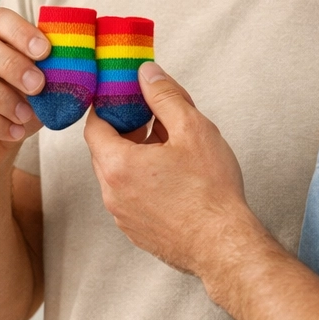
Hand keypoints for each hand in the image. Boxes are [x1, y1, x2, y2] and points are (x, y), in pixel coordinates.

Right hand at [0, 8, 49, 181]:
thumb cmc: (13, 104)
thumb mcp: (35, 83)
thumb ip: (46, 67)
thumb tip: (66, 59)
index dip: (20, 31)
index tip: (45, 51)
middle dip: (12, 64)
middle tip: (38, 85)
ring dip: (2, 97)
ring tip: (25, 115)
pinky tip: (13, 132)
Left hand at [85, 62, 259, 276]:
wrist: (224, 245)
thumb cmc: (210, 191)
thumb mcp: (192, 128)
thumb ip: (165, 96)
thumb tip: (146, 74)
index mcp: (118, 165)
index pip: (94, 125)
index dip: (107, 106)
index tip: (124, 94)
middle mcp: (112, 193)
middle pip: (106, 149)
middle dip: (127, 127)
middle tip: (153, 114)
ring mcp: (124, 216)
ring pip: (120, 174)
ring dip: (137, 154)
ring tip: (170, 143)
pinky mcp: (138, 231)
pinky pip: (131, 195)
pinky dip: (144, 178)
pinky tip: (174, 173)